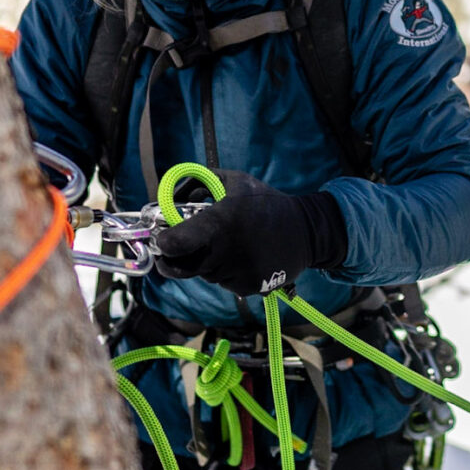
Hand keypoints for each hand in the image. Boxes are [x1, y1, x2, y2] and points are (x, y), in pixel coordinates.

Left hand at [153, 171, 348, 295]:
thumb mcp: (233, 181)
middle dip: (176, 256)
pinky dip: (225, 271)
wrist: (306, 232)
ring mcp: (236, 274)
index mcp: (220, 224)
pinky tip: (243, 256)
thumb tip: (168, 198)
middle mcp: (225, 253)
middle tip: (180, 245)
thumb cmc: (264, 202)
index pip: (175, 245)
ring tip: (228, 243)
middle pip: (181, 266)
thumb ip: (197, 183)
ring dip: (205, 261)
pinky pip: (222, 282)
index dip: (163, 244)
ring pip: (203, 273)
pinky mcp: (246, 288)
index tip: (163, 239)